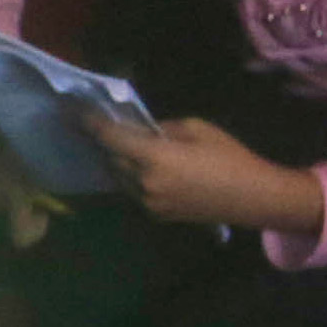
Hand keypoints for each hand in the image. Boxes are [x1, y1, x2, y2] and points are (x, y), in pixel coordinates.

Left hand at [83, 108, 323, 235]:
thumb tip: (143, 132)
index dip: (90, 123)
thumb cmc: (229, 157)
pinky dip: (133, 177)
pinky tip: (143, 167)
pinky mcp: (158, 215)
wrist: (253, 198)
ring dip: (119, 161)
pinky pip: (135, 192)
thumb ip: (163, 129)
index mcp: (155, 158)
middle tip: (100, 125)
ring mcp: (150, 203)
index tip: (73, 111)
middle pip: (112, 159)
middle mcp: (145, 184)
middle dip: (106, 142)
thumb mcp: (197, 128)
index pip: (111, 138)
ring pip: (121, 178)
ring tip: (123, 145)